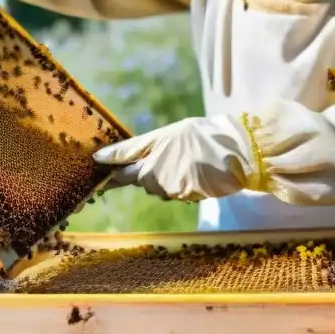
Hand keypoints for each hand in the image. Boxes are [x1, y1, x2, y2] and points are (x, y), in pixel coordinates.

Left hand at [92, 115, 253, 201]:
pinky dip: (182, 184)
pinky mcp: (184, 197)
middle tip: (170, 155)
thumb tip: (99, 157)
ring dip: (166, 178)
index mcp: (146, 159)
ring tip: (186, 159)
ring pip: (158, 188)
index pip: (120, 173)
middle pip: (141, 181)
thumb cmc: (198, 136)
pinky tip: (195, 171)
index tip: (101, 180)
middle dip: (148, 172)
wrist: (235, 151)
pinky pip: (175, 193)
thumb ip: (132, 148)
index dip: (111, 175)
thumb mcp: (164, 135)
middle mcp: (154, 178)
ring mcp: (170, 190)